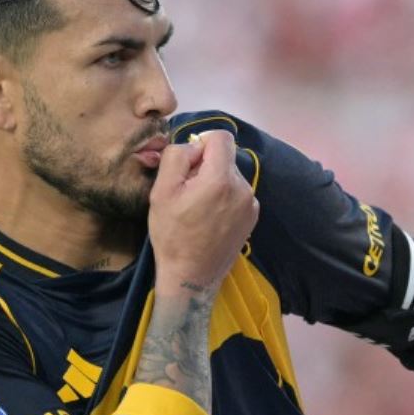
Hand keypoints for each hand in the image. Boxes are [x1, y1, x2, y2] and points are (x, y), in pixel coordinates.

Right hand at [149, 130, 258, 293]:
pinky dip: (224, 198)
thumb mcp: (161, 192)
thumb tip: (194, 147)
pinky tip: (211, 219)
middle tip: (188, 193)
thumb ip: (177, 157)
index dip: (201, 144)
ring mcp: (251, 204)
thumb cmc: (172, 235)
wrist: (192, 277)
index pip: (221, 137)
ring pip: (231, 176)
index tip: (189, 165)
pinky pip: (237, 193)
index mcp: (221, 179)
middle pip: (225, 158)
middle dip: (206, 167)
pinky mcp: (252, 217)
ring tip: (199, 209)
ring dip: (215, 183)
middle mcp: (243, 188)